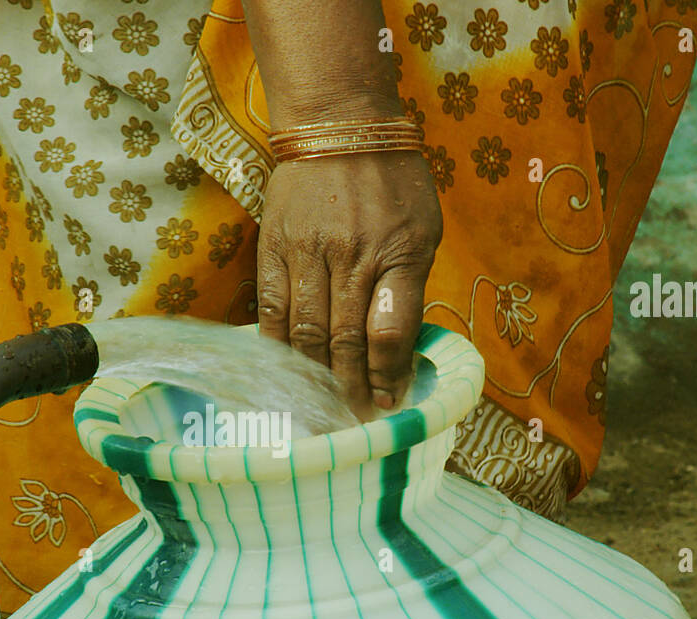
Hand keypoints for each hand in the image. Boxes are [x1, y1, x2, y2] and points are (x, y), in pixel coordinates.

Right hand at [256, 148, 442, 419]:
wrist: (337, 122)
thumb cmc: (392, 179)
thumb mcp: (423, 228)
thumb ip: (410, 285)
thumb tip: (400, 348)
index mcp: (398, 252)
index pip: (389, 332)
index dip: (388, 376)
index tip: (389, 402)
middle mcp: (351, 256)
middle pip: (346, 341)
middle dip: (352, 388)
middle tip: (354, 418)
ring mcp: (307, 253)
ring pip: (307, 333)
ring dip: (317, 376)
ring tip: (324, 403)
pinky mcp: (273, 248)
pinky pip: (273, 311)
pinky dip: (279, 347)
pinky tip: (288, 371)